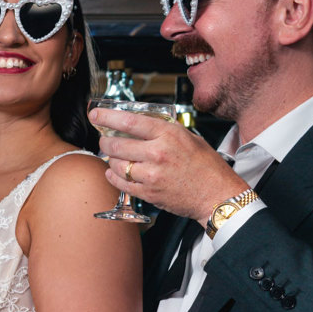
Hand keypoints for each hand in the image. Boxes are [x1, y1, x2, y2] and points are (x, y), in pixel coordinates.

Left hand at [88, 106, 247, 222]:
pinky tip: (114, 172)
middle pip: (116, 144)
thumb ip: (166, 131)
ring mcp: (152, 175)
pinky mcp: (149, 193)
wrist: (217, 195)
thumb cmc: (208, 167)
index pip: (129, 121)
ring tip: (114, 157)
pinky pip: (121, 184)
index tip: (96, 115)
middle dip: (105, 141)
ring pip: (117, 164)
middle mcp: (157, 153)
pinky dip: (113, 177)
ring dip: (111, 159)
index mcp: (168, 135)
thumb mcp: (190, 138)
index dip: (107, 117)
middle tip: (104, 140)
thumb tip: (144, 125)